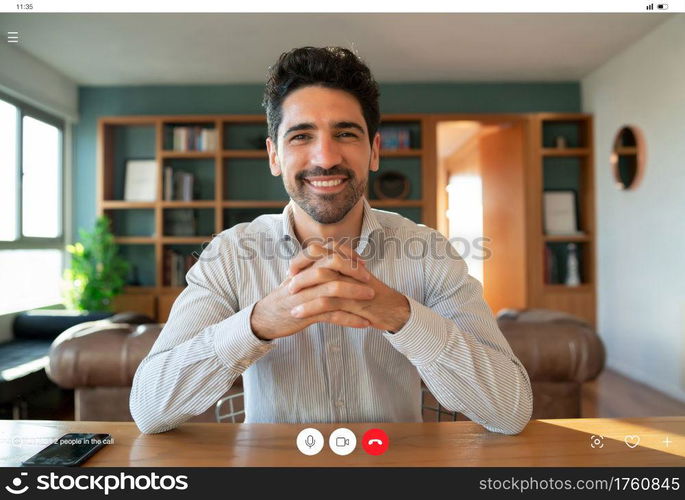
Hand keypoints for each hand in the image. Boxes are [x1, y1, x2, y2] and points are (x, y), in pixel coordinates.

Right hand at [250, 248, 374, 339]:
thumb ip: (314, 267)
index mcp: (304, 267)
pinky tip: (364, 323)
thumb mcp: (298, 278)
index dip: (346, 253)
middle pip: (332, 265)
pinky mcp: (306, 314)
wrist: (265, 318)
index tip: (361, 261)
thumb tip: (335, 258)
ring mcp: (305, 296)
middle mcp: (305, 278)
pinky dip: (350, 319)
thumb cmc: (286, 298)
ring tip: (371, 296)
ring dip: (355, 293)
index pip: (327, 251)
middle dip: (353, 270)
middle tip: (369, 277)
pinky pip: (332, 315)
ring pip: (333, 289)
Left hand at [288, 243, 410, 332]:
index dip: (304, 256)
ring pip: (321, 279)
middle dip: (300, 268)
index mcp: (348, 261)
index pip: (323, 250)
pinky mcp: (352, 302)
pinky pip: (327, 302)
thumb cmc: (373, 296)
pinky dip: (309, 308)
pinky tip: (297, 315)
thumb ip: (340, 271)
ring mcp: (351, 283)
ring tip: (288, 298)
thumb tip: (319, 269)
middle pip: (319, 259)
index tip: (291, 268)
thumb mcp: (355, 279)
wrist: (393, 310)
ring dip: (302, 288)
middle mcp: (349, 268)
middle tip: (287, 279)